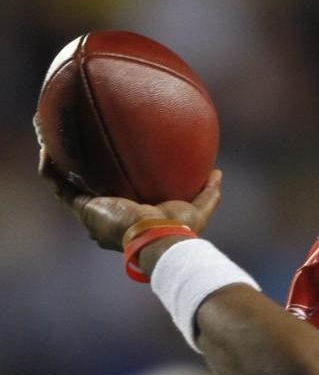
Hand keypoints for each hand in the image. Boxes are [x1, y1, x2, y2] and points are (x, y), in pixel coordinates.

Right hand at [39, 149, 222, 250]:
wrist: (158, 237)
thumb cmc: (178, 229)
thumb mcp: (198, 208)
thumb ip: (208, 192)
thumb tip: (217, 172)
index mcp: (128, 214)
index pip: (114, 193)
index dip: (107, 179)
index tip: (108, 158)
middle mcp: (105, 213)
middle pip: (86, 187)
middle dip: (77, 167)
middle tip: (74, 143)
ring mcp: (91, 211)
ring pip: (66, 183)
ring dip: (56, 161)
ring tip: (49, 137)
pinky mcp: (83, 209)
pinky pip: (58, 185)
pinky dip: (50, 167)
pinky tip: (46, 147)